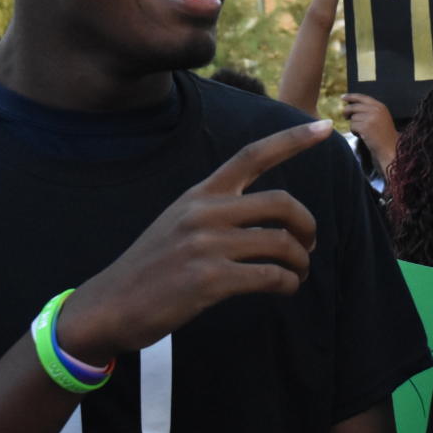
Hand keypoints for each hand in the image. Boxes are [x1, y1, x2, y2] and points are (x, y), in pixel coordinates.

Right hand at [56, 119, 331, 361]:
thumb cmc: (151, 267)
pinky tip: (286, 288)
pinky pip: (269, 275)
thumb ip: (217, 211)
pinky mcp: (209, 280)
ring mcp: (206, 245)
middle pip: (281, 203)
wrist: (109, 305)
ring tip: (299, 274)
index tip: (324, 126)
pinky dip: (288, 283)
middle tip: (310, 245)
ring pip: (281, 243)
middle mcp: (205, 212)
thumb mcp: (179, 222)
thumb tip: (267, 220)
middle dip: (307, 224)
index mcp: (200, 194)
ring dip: (301, 261)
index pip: (251, 156)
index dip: (291, 140)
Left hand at [342, 94, 396, 164]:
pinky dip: (354, 131)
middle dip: (347, 111)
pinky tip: (361, 135)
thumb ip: (370, 109)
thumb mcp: (381, 117)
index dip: (351, 96)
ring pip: (353, 118)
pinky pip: (352, 126)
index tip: (343, 97)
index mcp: (380, 106)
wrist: (390, 147)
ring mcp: (370, 118)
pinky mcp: (365, 127)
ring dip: (354, 125)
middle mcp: (375, 110)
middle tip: (345, 117)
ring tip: (362, 131)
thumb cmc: (384, 134)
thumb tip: (351, 105)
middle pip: (354, 106)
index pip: (362, 97)